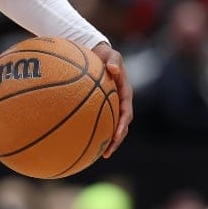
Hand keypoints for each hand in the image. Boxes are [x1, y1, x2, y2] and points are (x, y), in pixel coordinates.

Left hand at [91, 41, 132, 157]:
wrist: (98, 54)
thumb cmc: (105, 54)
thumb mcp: (111, 54)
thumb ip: (113, 60)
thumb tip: (114, 69)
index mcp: (125, 94)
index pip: (127, 113)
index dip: (123, 125)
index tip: (117, 134)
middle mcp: (119, 103)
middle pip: (121, 126)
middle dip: (116, 140)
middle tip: (107, 152)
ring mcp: (111, 106)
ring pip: (111, 127)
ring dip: (107, 141)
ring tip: (97, 154)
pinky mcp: (101, 107)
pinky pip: (97, 121)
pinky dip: (93, 131)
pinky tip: (80, 141)